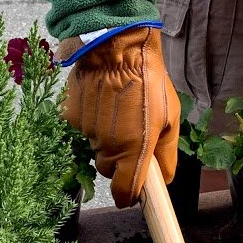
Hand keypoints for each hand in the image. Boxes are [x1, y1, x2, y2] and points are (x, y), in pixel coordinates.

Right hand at [61, 26, 179, 207]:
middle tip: (131, 135)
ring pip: (96, 147)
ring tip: (118, 109)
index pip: (124, 192)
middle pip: (108, 169)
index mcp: (134, 150)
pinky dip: (91, 121)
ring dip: (106, 137)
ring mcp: (86, 131)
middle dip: (119, 160)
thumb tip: (164, 179)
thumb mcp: (171, 117)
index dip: (128, 197)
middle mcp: (107, 145)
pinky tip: (102, 101)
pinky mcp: (71, 117)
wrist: (116, 45)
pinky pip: (82, 129)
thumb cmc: (149, 80)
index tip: (131, 196)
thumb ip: (167, 153)